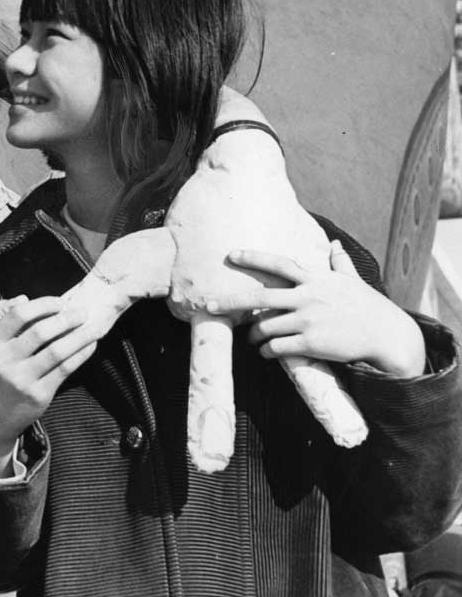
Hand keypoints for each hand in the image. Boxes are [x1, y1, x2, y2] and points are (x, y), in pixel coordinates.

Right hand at [0, 294, 98, 472]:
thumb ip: (3, 318)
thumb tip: (24, 297)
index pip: (19, 315)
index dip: (43, 305)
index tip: (61, 302)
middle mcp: (4, 361)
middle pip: (40, 332)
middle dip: (66, 319)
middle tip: (83, 311)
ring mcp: (22, 379)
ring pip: (57, 351)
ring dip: (80, 336)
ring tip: (94, 327)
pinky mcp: (38, 395)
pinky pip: (65, 369)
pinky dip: (81, 354)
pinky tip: (90, 346)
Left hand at [232, 241, 426, 378]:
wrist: (387, 335)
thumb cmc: (369, 306)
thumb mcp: (352, 280)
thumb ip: (340, 262)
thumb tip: (334, 243)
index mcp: (315, 279)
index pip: (279, 263)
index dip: (254, 258)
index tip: (231, 254)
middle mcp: (307, 296)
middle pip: (260, 297)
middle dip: (231, 301)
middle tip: (209, 305)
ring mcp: (308, 320)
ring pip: (265, 327)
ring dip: (254, 335)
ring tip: (251, 339)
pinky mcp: (311, 343)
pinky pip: (278, 347)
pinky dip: (267, 351)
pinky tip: (265, 353)